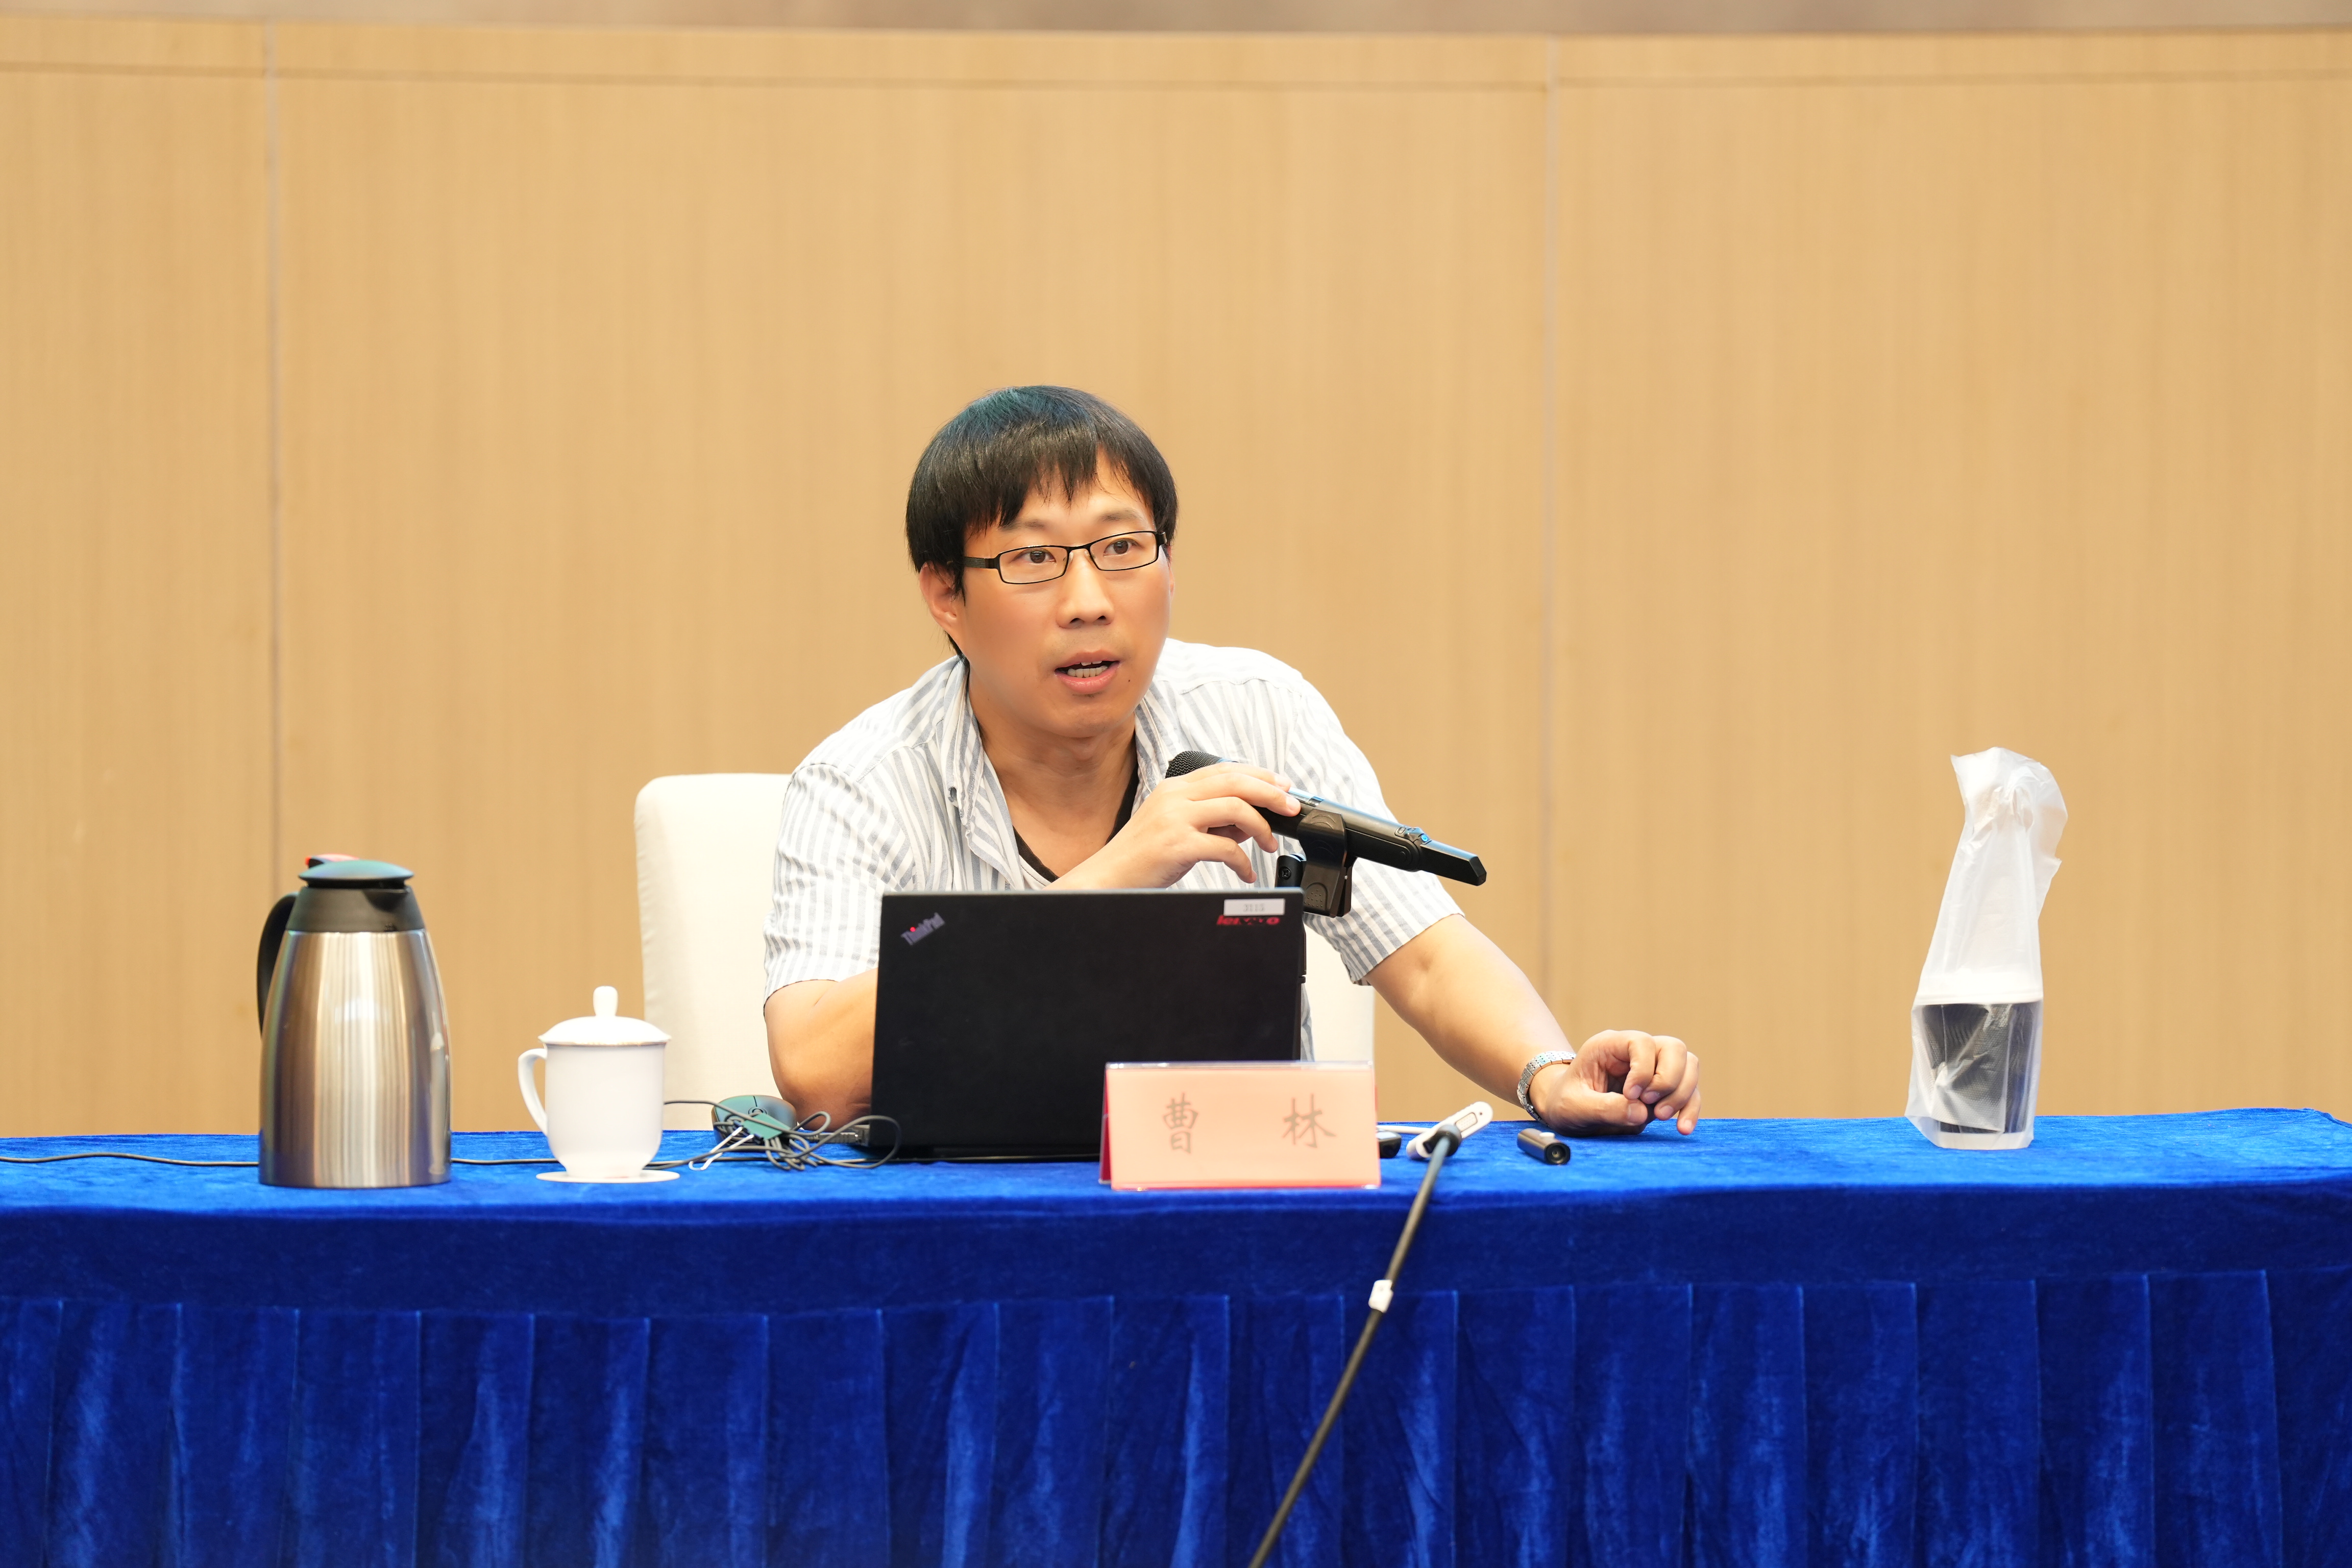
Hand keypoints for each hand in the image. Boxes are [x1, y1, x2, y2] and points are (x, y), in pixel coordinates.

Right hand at [1058, 762, 1299, 887]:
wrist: (1108, 878)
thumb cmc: (1143, 857)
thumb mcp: (1178, 830)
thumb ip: (1212, 822)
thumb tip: (1252, 822)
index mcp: (1174, 788)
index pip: (1225, 769)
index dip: (1259, 775)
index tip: (1282, 786)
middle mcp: (1175, 797)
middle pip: (1235, 782)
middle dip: (1270, 793)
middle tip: (1291, 808)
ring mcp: (1175, 819)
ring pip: (1235, 809)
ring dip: (1262, 827)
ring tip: (1270, 844)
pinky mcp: (1177, 845)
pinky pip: (1225, 848)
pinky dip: (1243, 862)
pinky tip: (1247, 873)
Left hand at [1530, 1030, 1701, 1134]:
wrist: (1568, 1112)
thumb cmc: (1566, 1103)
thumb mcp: (1573, 1107)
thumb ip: (1603, 1108)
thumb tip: (1641, 1112)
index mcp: (1610, 1045)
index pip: (1642, 1042)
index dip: (1644, 1068)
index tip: (1630, 1095)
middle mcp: (1635, 1052)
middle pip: (1674, 1048)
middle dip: (1669, 1080)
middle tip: (1652, 1107)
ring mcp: (1653, 1068)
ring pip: (1688, 1065)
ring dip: (1682, 1093)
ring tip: (1661, 1118)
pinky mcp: (1663, 1089)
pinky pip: (1690, 1090)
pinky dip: (1690, 1108)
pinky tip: (1682, 1128)